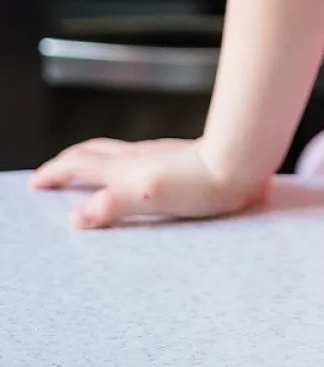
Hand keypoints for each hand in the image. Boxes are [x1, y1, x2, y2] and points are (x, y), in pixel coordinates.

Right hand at [29, 138, 266, 228]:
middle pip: (93, 151)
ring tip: (86, 169)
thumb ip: (112, 206)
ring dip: (92, 158)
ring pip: (114, 150)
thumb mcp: (149, 198)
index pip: (80, 164)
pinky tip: (132, 169)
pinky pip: (135, 154)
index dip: (56, 172)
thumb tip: (76, 216)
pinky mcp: (176, 156)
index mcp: (125, 168)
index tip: (38, 180)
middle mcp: (137, 155)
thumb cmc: (201, 183)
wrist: (241, 162)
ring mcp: (157, 153)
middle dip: (68, 160)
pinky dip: (118, 160)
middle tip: (52, 172)